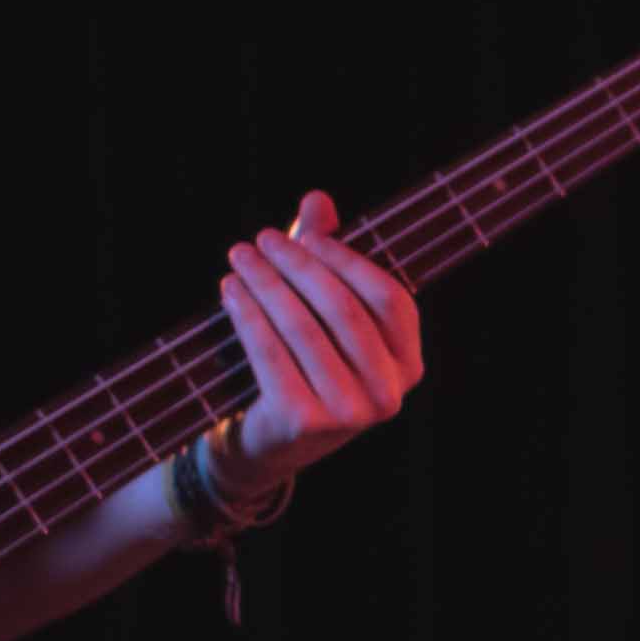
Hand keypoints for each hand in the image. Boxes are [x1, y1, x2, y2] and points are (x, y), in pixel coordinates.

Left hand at [217, 194, 425, 487]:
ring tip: (239, 258)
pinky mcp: (305, 422)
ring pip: (302, 328)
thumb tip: (317, 198)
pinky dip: (247, 316)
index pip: (388, 297)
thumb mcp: (325, 315)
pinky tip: (230, 291)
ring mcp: (349, 413)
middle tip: (261, 239)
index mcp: (409, 364)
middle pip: (342, 309)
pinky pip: (270, 354)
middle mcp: (389, 393)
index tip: (304, 234)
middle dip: (297, 265)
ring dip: (265, 284)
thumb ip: (328, 257)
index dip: (346, 259)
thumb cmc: (308, 366)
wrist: (276, 442)